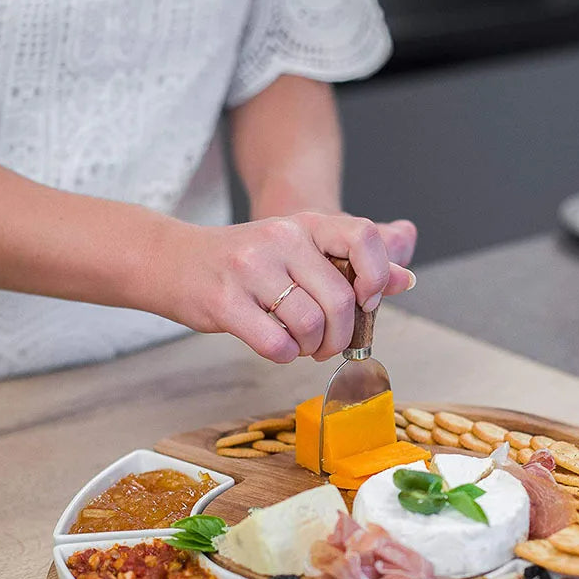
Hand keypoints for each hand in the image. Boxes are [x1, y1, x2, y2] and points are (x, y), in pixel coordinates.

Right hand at [166, 212, 416, 363]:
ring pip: (311, 325)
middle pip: (341, 300)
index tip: (366, 302)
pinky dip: (285, 355)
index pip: (364, 237)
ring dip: (312, 348)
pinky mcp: (226, 301)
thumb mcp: (299, 251)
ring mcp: (251, 268)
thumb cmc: (245, 264)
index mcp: (305, 223)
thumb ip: (351, 266)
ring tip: (300, 344)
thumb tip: (405, 280)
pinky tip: (277, 346)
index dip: (376, 277)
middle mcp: (281, 238)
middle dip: (342, 336)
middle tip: (327, 345)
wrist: (172, 261)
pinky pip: (277, 344)